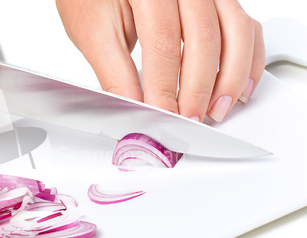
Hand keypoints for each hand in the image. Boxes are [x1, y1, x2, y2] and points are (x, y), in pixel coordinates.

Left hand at [56, 0, 264, 121]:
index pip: (163, 42)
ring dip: (230, 78)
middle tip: (187, 120)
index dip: (164, 87)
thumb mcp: (94, 33)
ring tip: (215, 110)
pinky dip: (248, 59)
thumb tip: (135, 110)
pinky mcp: (218, 1)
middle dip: (198, 89)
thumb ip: (115, 74)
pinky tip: (239, 87)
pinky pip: (246, 27)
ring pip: (236, 31)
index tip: (162, 117)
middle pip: (204, 38)